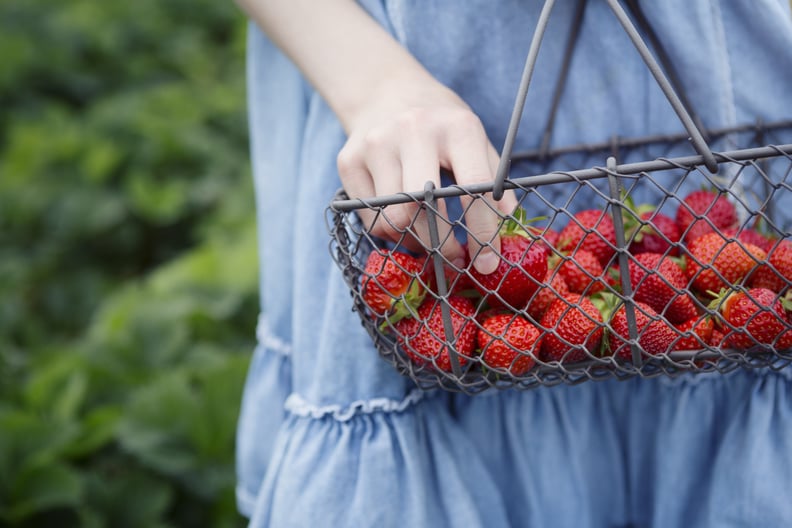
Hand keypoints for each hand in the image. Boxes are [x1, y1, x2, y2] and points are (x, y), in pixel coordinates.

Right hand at [337, 73, 516, 274]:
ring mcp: (375, 145)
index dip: (482, 231)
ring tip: (430, 240)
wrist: (386, 91)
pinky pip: (370, 217)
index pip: (473, 187)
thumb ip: (494, 180)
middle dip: (441, 244)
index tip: (488, 262)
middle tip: (455, 259)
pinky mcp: (348, 161)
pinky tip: (403, 220)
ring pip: (392, 219)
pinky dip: (390, 230)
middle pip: (421, 208)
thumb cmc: (440, 124)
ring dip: (415, 241)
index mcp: (456, 126)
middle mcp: (413, 131)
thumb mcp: (475, 139)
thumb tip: (509, 229)